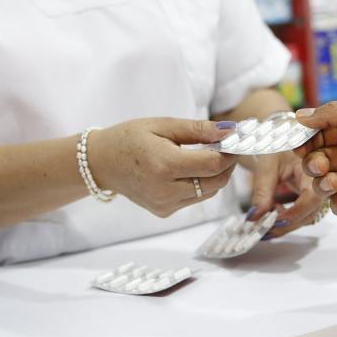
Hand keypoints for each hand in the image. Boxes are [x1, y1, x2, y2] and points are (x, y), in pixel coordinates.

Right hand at [88, 118, 236, 216]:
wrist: (101, 163)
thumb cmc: (129, 138)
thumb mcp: (162, 125)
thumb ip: (197, 129)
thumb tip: (229, 131)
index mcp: (165, 166)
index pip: (214, 165)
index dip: (230, 152)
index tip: (235, 139)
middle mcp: (166, 190)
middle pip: (216, 182)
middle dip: (227, 164)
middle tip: (226, 146)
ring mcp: (165, 205)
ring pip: (209, 192)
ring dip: (215, 175)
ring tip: (208, 155)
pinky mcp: (164, 211)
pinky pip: (195, 198)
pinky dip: (201, 184)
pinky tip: (190, 169)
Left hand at [248, 151, 323, 238]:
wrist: (284, 140)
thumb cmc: (279, 147)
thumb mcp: (268, 165)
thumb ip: (263, 191)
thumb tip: (254, 218)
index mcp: (315, 169)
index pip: (312, 197)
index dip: (295, 212)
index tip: (275, 221)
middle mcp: (321, 183)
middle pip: (311, 212)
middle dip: (287, 224)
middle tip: (265, 230)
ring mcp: (318, 193)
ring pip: (306, 217)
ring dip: (285, 225)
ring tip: (263, 226)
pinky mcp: (311, 199)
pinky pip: (302, 215)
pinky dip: (285, 220)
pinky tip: (270, 219)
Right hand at [295, 102, 336, 220]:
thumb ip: (330, 114)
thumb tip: (300, 115)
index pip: (318, 136)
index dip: (305, 141)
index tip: (297, 144)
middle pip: (317, 161)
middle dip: (312, 163)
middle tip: (321, 163)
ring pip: (324, 185)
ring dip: (323, 182)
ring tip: (334, 178)